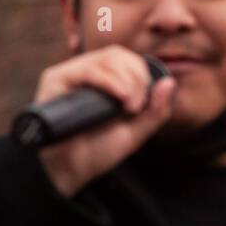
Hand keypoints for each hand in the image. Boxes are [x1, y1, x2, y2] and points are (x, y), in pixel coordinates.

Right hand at [33, 45, 176, 197]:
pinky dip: (108, 80)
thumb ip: (155, 110)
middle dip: (136, 77)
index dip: (141, 74)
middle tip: (136, 107)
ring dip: (126, 80)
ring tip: (128, 107)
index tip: (142, 104)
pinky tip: (120, 96)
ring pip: (105, 59)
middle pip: (117, 54)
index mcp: (100, 81)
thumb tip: (170, 82)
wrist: (71, 171)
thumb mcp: (134, 132)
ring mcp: (69, 75)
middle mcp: (83, 74)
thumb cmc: (97, 152)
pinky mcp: (55, 80)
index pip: (125, 59)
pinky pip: (87, 69)